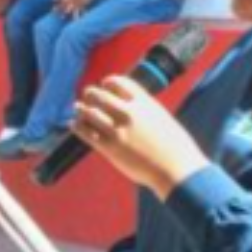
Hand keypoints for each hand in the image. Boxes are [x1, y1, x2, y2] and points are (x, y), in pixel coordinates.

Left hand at [72, 76, 210, 201]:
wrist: (176, 168)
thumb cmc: (174, 146)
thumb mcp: (161, 118)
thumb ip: (144, 109)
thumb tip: (130, 105)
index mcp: (144, 103)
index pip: (119, 82)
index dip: (108, 82)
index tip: (104, 85)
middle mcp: (129, 113)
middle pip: (99, 95)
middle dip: (90, 94)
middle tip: (86, 96)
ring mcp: (118, 130)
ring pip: (89, 112)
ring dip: (81, 109)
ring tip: (78, 109)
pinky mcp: (109, 147)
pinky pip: (85, 132)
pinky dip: (77, 126)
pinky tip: (75, 124)